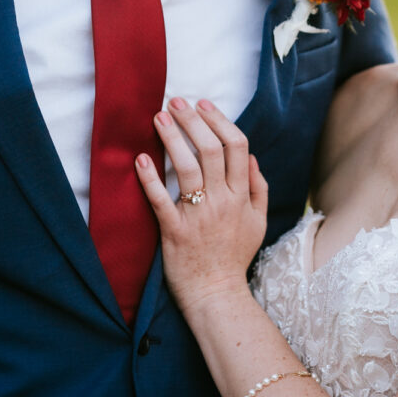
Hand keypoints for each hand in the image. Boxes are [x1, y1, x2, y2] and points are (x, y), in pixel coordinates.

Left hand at [135, 98, 268, 314]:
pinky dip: (150, 178)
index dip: (219, 120)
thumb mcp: (257, 222)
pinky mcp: (174, 231)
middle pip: (210, 150)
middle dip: (193, 120)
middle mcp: (222, 201)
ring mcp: (198, 216)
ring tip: (159, 117)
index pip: (236, 146)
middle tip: (175, 101)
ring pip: (187, 168)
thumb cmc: (234, 257)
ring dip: (172, 138)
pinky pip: (160, 200)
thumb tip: (251, 159)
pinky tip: (140, 158)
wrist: (216, 295)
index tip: (202, 104)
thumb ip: (258, 189)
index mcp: (242, 196)